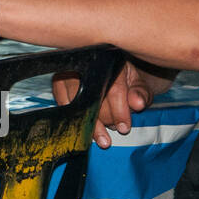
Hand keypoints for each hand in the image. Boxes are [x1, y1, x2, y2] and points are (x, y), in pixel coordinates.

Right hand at [53, 58, 176, 148]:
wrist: (108, 69)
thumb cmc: (124, 78)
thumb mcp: (138, 83)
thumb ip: (140, 93)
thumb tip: (137, 104)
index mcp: (110, 60)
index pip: (114, 89)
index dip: (120, 111)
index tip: (124, 128)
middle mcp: (86, 62)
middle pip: (93, 97)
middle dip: (106, 119)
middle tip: (116, 129)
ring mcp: (69, 71)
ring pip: (77, 103)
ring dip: (90, 124)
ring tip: (102, 138)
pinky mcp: (58, 81)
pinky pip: (63, 104)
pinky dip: (75, 119)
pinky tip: (86, 128)